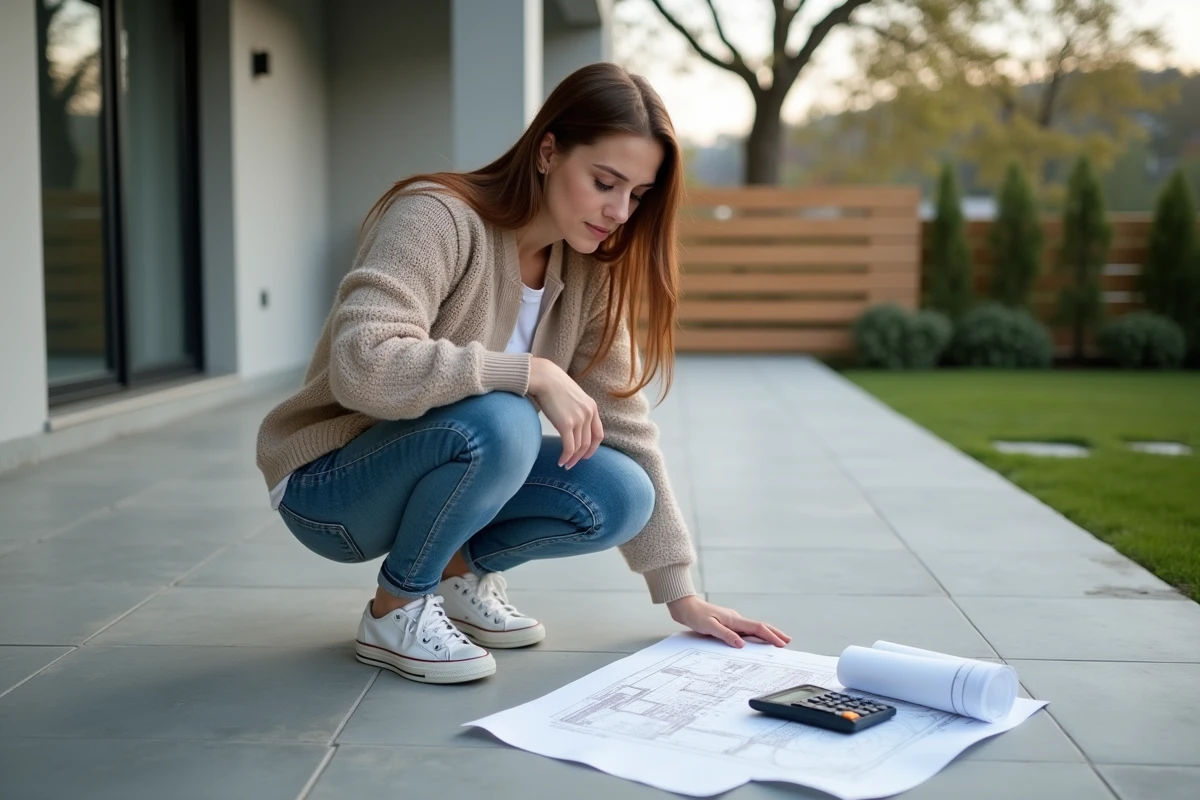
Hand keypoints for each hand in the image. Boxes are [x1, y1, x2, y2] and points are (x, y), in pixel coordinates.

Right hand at [527, 357, 603, 469]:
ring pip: (579, 447)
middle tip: (572, 464)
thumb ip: (576, 410)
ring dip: (572, 459)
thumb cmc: (552, 385)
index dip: (593, 448)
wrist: (543, 377)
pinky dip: (565, 457)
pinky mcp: (566, 424)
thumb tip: (570, 424)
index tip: (585, 455)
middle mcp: (588, 413)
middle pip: (588, 443)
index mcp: (592, 407)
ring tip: (565, 464)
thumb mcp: (572, 396)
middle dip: (581, 456)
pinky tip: (560, 462)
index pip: (599, 433)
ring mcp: (579, 419)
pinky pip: (569, 447)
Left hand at [667, 595, 790, 648]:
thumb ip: (725, 635)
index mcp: (734, 619)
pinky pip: (745, 630)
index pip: (758, 628)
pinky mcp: (726, 623)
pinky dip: (754, 635)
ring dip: (766, 635)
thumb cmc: (695, 615)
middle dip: (774, 633)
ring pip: (753, 628)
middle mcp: (735, 619)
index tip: (782, 644)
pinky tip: (755, 640)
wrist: (684, 606)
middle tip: (787, 641)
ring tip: (776, 642)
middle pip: (760, 626)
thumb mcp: (709, 627)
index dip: (771, 636)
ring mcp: (732, 621)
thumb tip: (741, 644)